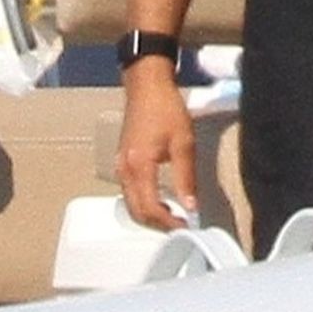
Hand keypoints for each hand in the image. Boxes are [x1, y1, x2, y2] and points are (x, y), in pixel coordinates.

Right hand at [115, 65, 196, 230]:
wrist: (146, 85)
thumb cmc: (166, 109)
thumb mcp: (183, 143)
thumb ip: (186, 178)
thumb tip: (192, 206)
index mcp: (140, 165)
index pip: (150, 208)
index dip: (169, 222)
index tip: (188, 226)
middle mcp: (125, 169)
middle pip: (136, 212)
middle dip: (158, 224)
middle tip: (181, 226)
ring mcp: (120, 165)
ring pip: (130, 204)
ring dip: (150, 215)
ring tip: (174, 215)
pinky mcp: (122, 161)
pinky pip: (129, 192)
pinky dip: (143, 203)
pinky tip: (161, 200)